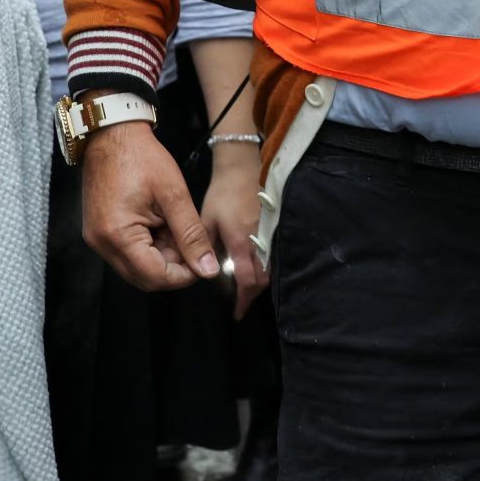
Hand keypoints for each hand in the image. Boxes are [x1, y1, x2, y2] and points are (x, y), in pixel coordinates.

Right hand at [82, 120, 221, 289]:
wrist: (112, 134)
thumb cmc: (141, 157)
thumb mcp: (174, 195)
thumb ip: (192, 235)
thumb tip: (208, 269)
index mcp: (118, 235)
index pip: (155, 276)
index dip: (184, 275)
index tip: (203, 262)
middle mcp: (102, 243)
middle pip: (144, 277)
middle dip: (173, 267)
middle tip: (190, 242)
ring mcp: (97, 239)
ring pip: (136, 267)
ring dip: (161, 257)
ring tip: (174, 226)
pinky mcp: (99, 232)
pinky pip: (127, 253)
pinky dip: (148, 247)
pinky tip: (160, 224)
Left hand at [201, 144, 268, 316]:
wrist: (243, 167)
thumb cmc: (222, 193)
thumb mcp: (208, 219)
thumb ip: (206, 245)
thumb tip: (204, 270)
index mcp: (242, 242)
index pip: (247, 281)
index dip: (243, 300)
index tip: (237, 313)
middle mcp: (260, 242)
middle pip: (263, 279)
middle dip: (253, 294)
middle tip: (242, 303)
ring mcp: (271, 234)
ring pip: (271, 269)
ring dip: (260, 283)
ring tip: (247, 288)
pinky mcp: (275, 228)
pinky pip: (274, 255)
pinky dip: (267, 268)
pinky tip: (257, 268)